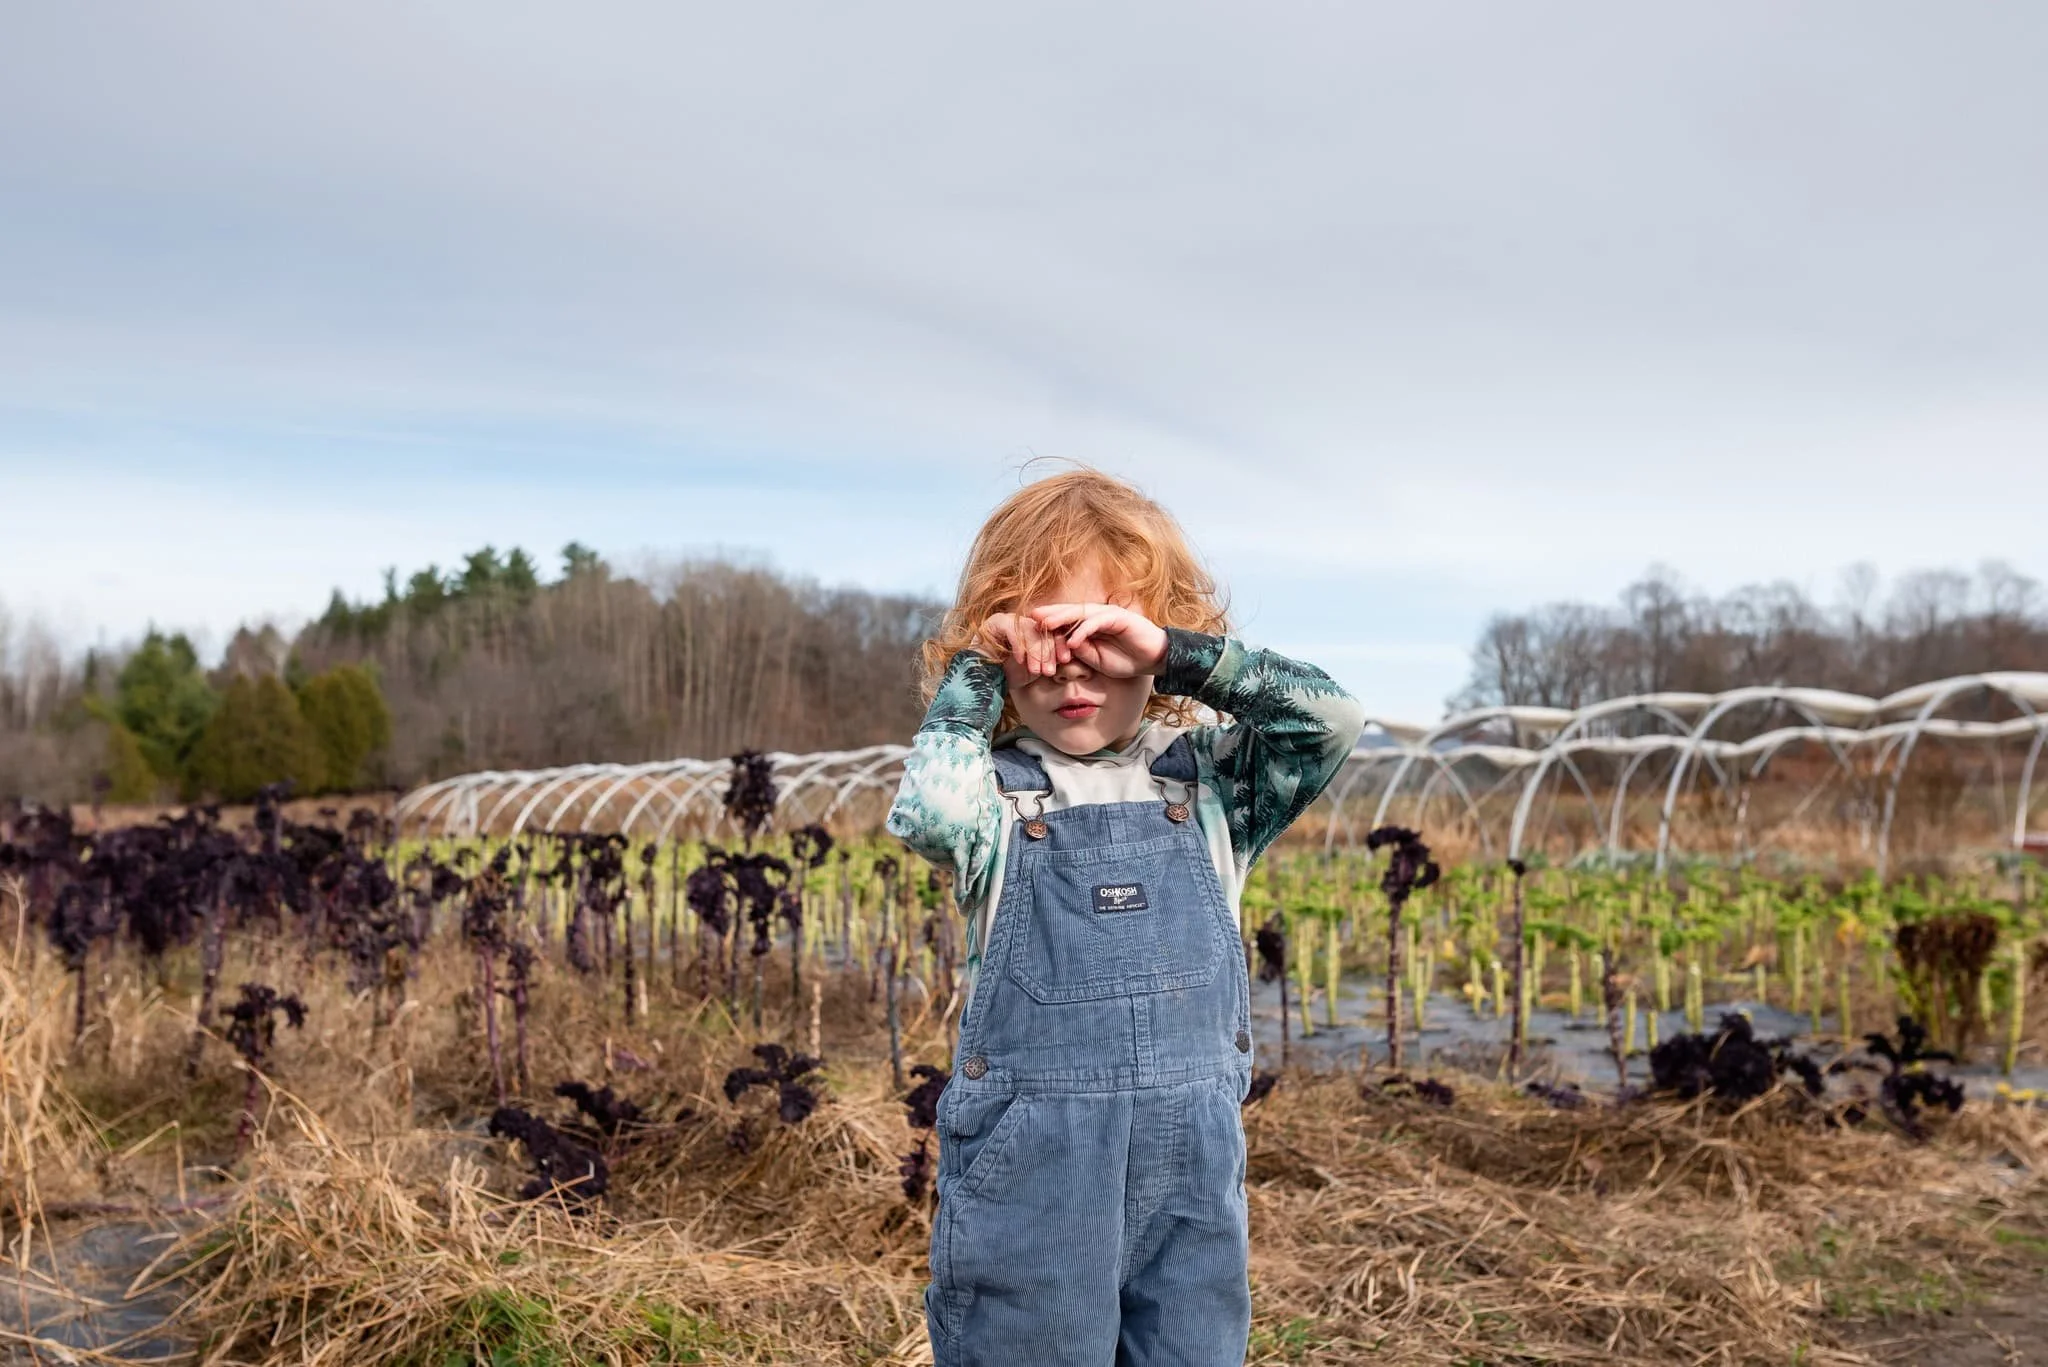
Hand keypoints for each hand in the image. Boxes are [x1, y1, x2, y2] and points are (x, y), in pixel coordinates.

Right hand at [973, 612, 1067, 678]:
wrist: (983, 679)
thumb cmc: (1011, 674)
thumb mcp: (1037, 667)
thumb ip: (1051, 659)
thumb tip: (1072, 655)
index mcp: (1035, 628)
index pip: (1053, 631)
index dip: (1060, 644)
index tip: (1066, 659)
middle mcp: (1024, 621)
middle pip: (1043, 630)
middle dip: (1048, 651)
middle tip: (1050, 670)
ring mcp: (1010, 619)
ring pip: (1029, 630)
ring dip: (1035, 652)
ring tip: (1037, 671)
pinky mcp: (996, 621)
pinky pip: (1012, 630)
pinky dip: (1019, 646)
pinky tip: (1021, 661)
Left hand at [1027, 603, 1167, 679]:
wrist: (1154, 659)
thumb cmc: (1126, 660)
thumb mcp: (1095, 659)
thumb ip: (1079, 652)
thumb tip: (1060, 647)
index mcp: (1090, 625)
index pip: (1066, 621)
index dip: (1049, 623)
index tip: (1031, 629)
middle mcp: (1097, 616)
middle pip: (1069, 612)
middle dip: (1050, 615)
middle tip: (1030, 618)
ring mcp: (1108, 614)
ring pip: (1080, 614)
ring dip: (1062, 619)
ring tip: (1045, 625)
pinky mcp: (1119, 618)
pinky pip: (1097, 623)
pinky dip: (1083, 631)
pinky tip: (1072, 641)